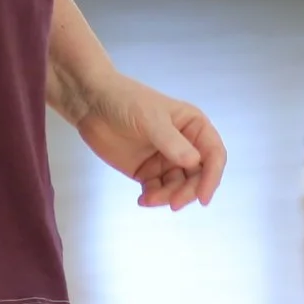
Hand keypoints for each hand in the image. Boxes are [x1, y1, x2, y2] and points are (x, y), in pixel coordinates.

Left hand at [58, 72, 226, 209]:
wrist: (91, 103)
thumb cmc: (125, 100)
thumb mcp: (150, 118)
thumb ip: (171, 141)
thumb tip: (194, 163)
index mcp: (194, 126)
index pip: (213, 155)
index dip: (212, 177)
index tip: (203, 198)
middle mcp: (184, 145)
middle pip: (197, 176)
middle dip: (187, 192)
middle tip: (172, 203)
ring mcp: (166, 160)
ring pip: (178, 187)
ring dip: (168, 197)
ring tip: (149, 199)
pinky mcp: (147, 171)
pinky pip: (157, 191)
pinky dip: (153, 198)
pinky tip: (142, 200)